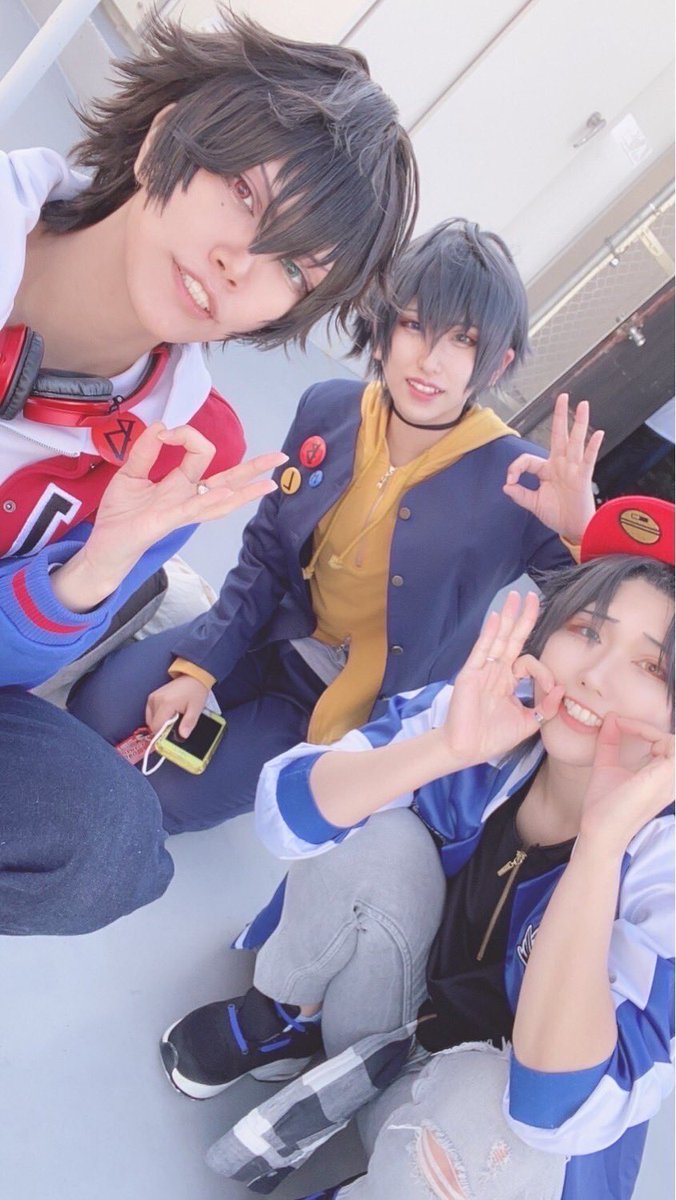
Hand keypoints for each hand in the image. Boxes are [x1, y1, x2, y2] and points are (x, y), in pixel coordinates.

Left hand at [87, 423, 286, 575]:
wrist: (106, 542)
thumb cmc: (122, 513)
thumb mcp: (130, 473)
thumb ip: (145, 450)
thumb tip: (161, 426)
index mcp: (182, 483)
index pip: (199, 451)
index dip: (186, 434)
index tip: (164, 433)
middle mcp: (189, 497)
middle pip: (229, 480)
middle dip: (254, 469)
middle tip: (280, 458)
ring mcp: (183, 510)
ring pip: (221, 498)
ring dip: (245, 491)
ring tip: (269, 484)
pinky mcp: (168, 520)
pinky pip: (193, 509)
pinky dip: (210, 501)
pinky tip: (227, 494)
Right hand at [146, 674, 209, 736]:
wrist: (193, 677)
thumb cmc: (195, 691)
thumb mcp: (196, 709)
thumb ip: (188, 723)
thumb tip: (183, 736)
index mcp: (166, 703)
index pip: (157, 727)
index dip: (163, 735)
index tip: (171, 737)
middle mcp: (156, 700)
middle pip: (153, 725)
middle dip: (163, 730)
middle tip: (175, 726)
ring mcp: (153, 698)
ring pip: (151, 720)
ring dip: (160, 723)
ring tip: (174, 718)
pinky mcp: (152, 697)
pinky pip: (150, 713)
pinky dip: (158, 717)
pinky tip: (168, 715)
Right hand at [440, 591, 563, 767]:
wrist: (466, 749)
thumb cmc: (492, 738)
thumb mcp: (528, 723)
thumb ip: (545, 707)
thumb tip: (561, 688)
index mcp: (508, 682)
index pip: (528, 663)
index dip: (544, 671)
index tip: (552, 688)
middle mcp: (496, 672)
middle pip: (512, 639)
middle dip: (523, 618)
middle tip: (532, 596)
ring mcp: (483, 670)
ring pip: (498, 638)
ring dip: (508, 616)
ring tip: (516, 596)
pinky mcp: (471, 674)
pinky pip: (482, 649)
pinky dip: (489, 633)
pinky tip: (497, 617)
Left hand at [503, 393, 602, 542]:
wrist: (572, 528)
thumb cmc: (556, 514)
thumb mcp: (533, 504)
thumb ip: (520, 494)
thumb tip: (506, 486)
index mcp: (546, 470)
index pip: (527, 459)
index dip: (515, 468)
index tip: (510, 481)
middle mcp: (560, 465)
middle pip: (559, 436)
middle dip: (559, 416)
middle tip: (562, 396)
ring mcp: (573, 469)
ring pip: (575, 442)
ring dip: (578, 423)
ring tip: (582, 405)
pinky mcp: (583, 478)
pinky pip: (588, 460)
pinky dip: (593, 446)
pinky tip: (598, 433)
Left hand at [579, 714, 673, 854]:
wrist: (599, 830)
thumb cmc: (604, 806)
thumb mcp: (607, 766)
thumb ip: (610, 743)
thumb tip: (611, 717)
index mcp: (661, 778)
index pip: (663, 743)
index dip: (640, 728)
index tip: (615, 723)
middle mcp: (671, 780)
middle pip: (671, 742)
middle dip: (644, 727)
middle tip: (619, 724)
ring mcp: (671, 779)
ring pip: (674, 742)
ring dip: (647, 729)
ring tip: (625, 726)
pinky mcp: (664, 776)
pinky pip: (672, 744)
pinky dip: (648, 732)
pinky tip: (627, 730)